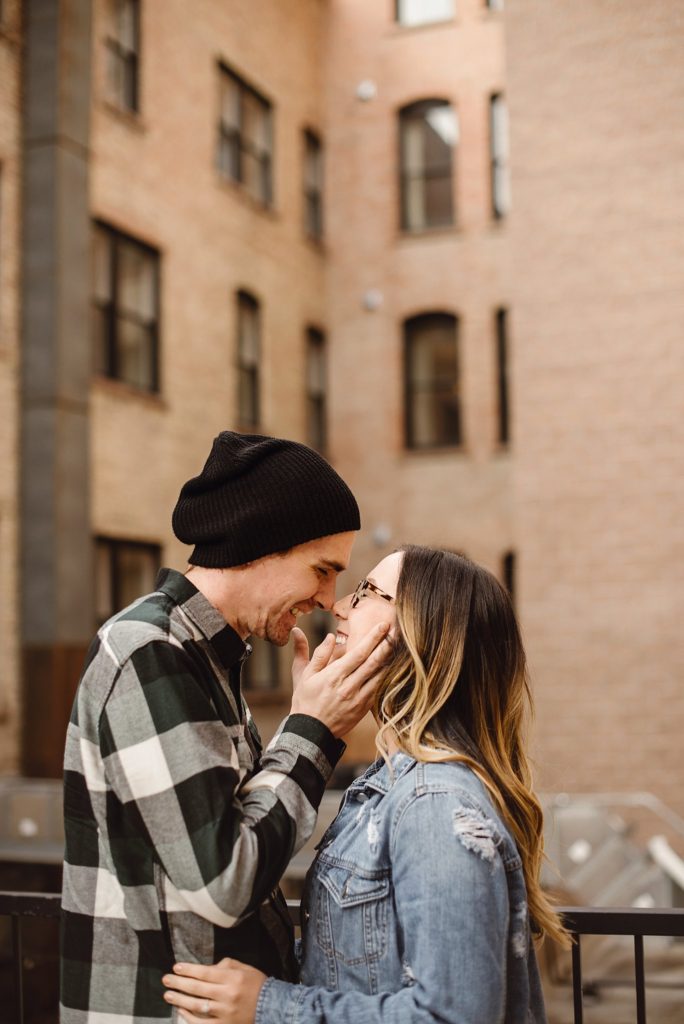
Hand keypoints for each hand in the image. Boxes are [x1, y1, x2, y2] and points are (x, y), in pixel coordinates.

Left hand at [162, 958, 265, 1023]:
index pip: (205, 973)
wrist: (270, 1006)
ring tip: (168, 995)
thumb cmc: (256, 984)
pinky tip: (181, 1011)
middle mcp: (227, 995)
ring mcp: (225, 1012)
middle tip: (166, 980)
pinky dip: (189, 1018)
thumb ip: (224, 965)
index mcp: (232, 977)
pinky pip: (202, 1023)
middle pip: (198, 988)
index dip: (189, 970)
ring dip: (180, 1000)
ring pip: (197, 1006)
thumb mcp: (243, 968)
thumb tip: (206, 968)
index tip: (176, 967)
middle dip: (179, 983)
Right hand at [289, 622, 390, 737]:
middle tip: (398, 631)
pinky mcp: (363, 709)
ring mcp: (358, 699)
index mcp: (334, 675)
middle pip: (374, 662)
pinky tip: (393, 668)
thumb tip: (328, 636)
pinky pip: (378, 690)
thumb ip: (317, 653)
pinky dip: (386, 677)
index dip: (373, 638)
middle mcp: (349, 686)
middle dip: (387, 644)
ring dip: (390, 660)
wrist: (310, 732)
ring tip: (399, 646)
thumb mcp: (303, 675)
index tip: (383, 625)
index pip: (359, 652)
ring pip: (380, 676)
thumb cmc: (305, 701)